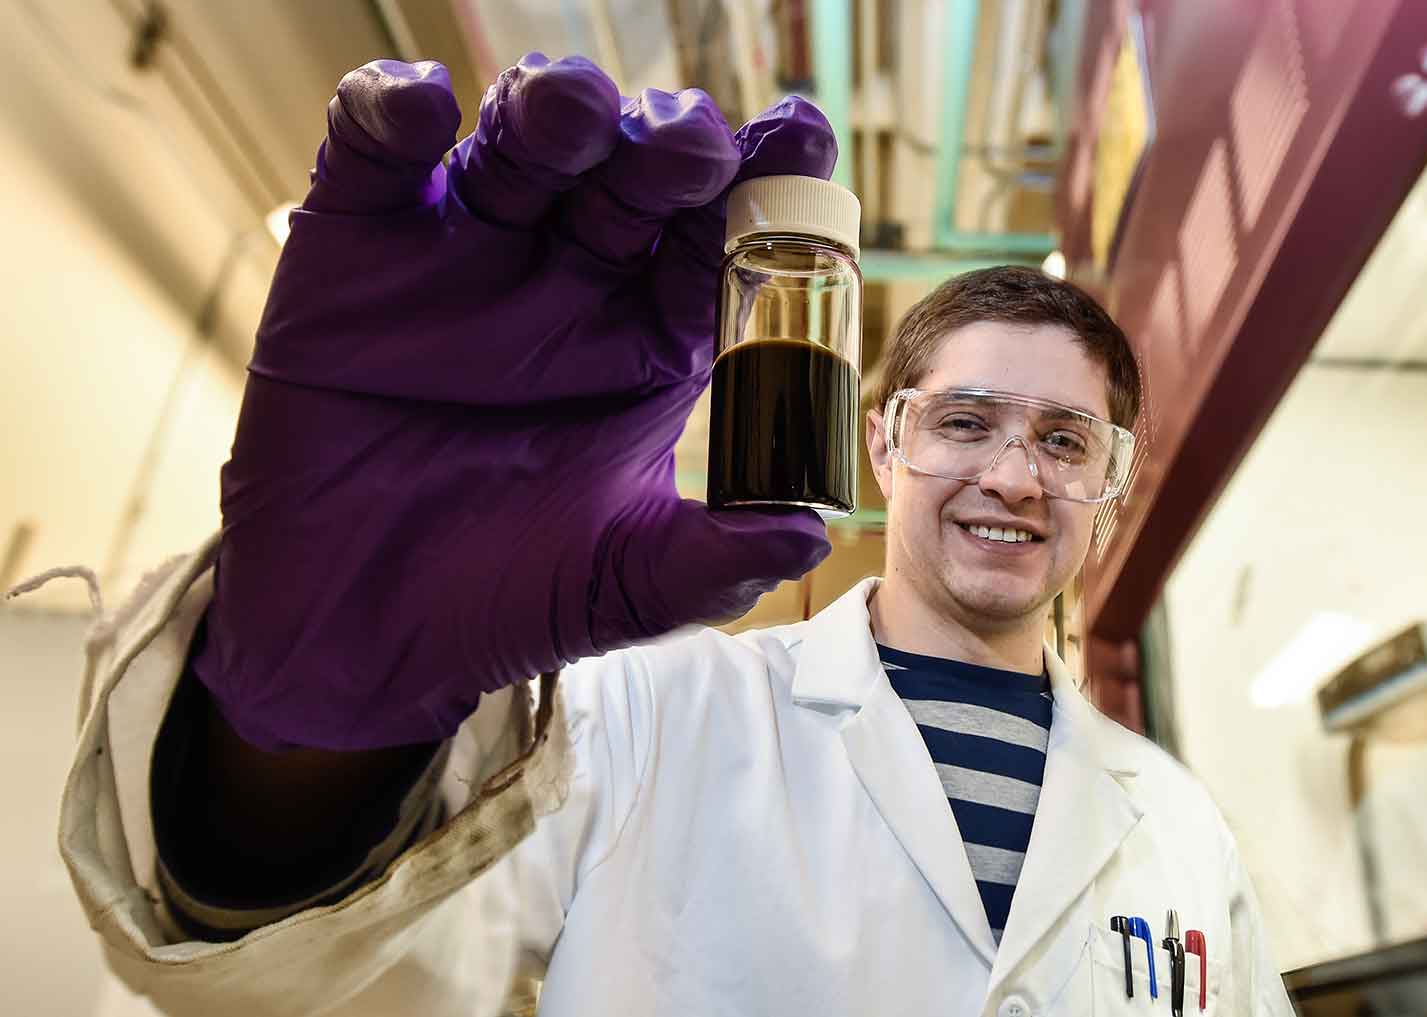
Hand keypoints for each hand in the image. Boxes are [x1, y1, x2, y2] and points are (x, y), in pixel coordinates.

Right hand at [194, 54, 834, 750]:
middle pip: (635, 177)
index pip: (723, 242)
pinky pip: (375, 154)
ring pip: (522, 145)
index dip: (766, 186)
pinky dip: (392, 110)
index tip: (801, 138)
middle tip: (687, 145)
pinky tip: (423, 108)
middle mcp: (571, 278)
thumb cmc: (507, 597)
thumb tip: (807, 536)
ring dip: (553, 108)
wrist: (359, 634)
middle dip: (669, 145)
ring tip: (572, 111)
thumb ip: (713, 562)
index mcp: (651, 338)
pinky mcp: (357, 246)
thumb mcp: (625, 587)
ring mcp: (466, 252)